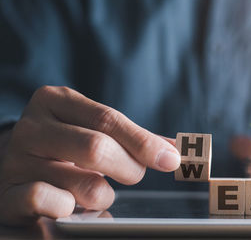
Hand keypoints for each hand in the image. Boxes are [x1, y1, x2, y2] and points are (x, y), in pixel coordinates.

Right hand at [0, 86, 179, 224]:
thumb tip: (175, 151)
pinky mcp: (7, 194)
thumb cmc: (65, 144)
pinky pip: (48, 203)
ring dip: (104, 195)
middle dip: (129, 168)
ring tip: (98, 191)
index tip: (171, 159)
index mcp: (55, 101)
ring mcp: (16, 161)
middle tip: (134, 175)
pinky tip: (70, 203)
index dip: (143, 142)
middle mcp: (32, 127)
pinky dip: (71, 208)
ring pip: (83, 185)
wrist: (13, 161)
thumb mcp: (92, 129)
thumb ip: (133, 137)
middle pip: (97, 148)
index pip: (108, 120)